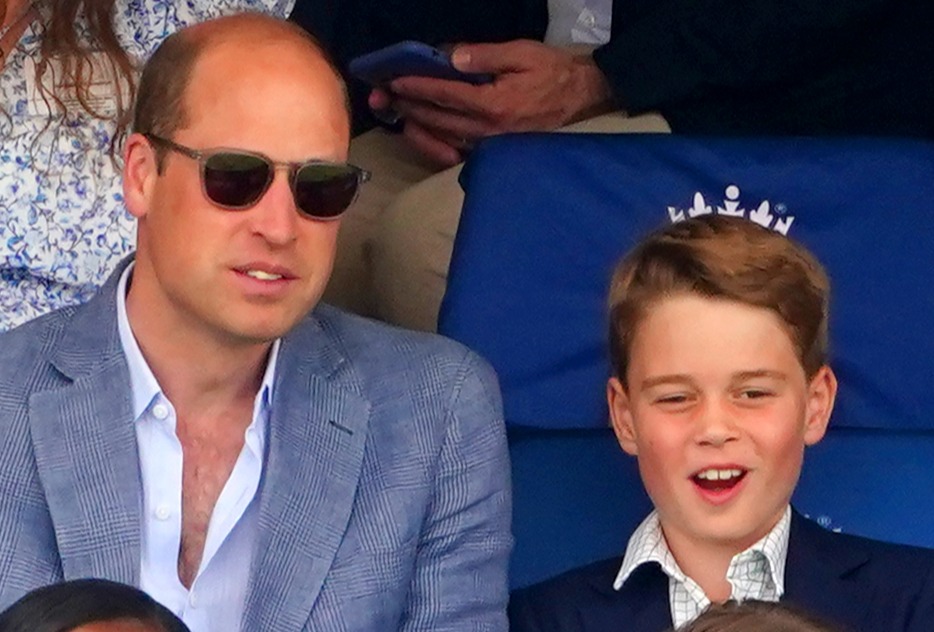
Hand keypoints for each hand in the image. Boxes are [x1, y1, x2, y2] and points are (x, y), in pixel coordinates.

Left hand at [373, 40, 614, 166]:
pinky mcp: (494, 152)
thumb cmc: (554, 72)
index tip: (393, 80)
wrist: (582, 99)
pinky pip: (457, 152)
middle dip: (408, 107)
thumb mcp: (523, 54)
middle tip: (383, 97)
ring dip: (417, 127)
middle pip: (437, 119)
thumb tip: (451, 57)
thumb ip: (486, 55)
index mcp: (494, 105)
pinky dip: (435, 144)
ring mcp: (490, 145)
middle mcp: (488, 131)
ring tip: (397, 114)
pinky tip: (422, 133)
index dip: (415, 86)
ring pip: (443, 139)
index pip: (444, 95)